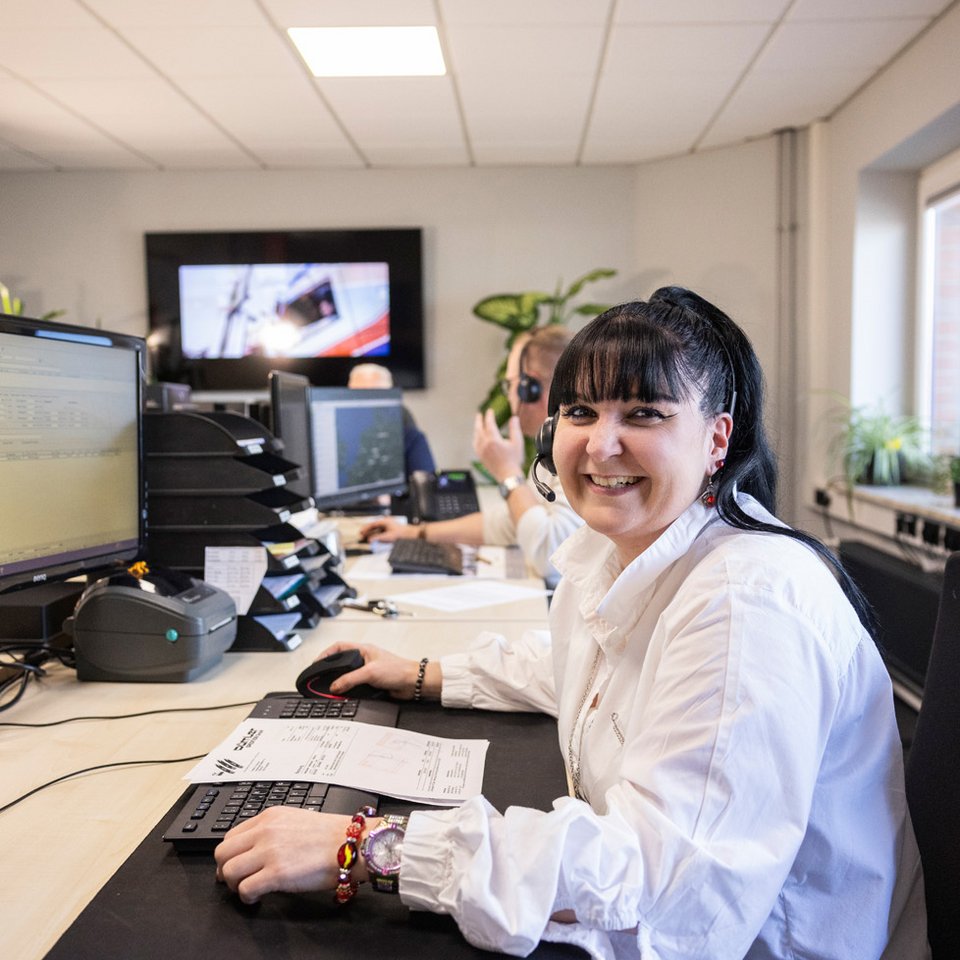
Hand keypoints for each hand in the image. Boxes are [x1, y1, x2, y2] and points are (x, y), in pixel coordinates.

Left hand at [215, 807, 371, 903]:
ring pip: (228, 871)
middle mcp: (265, 831)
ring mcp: (269, 852)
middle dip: (225, 870)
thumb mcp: (295, 819)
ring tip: (247, 889)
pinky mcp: (276, 873)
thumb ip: (272, 830)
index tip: (235, 865)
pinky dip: (247, 897)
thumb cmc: (331, 835)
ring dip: (234, 885)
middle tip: (236, 880)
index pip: (231, 836)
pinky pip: (245, 889)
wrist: (351, 844)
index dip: (230, 855)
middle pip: (222, 853)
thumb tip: (256, 849)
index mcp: (269, 817)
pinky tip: (257, 897)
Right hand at [314, 642, 432, 699]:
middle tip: (320, 677)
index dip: (326, 653)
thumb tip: (334, 686)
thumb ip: (350, 679)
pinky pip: (355, 685)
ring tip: (330, 687)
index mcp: (363, 650)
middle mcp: (365, 659)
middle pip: (341, 662)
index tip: (316, 663)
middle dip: (330, 669)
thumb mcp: (370, 673)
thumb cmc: (398, 670)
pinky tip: (344, 694)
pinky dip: (348, 690)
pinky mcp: (371, 682)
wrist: (413, 683)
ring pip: (347, 675)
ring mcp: (368, 671)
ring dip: (340, 681)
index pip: (339, 647)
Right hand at [358, 517, 415, 542]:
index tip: (361, 532)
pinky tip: (373, 538)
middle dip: (367, 531)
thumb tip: (369, 540)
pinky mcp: (389, 530)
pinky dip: (375, 535)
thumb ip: (377, 538)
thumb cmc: (399, 534)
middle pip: (373, 526)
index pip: (372, 524)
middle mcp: (385, 522)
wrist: (408, 534)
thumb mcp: (387, 537)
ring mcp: (387, 526)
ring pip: (376, 529)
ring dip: (371, 533)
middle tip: (361, 535)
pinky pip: (380, 531)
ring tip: (365, 537)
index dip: (366, 528)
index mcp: (384, 522)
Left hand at [473, 410, 523, 481]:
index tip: (490, 411)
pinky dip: (475, 438)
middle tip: (479, 414)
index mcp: (493, 439)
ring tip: (478, 425)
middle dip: (479, 420)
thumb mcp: (517, 442)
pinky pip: (475, 444)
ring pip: (476, 436)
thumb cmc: (514, 460)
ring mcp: (481, 451)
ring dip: (476, 429)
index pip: (489, 423)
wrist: (508, 476)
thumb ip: (515, 429)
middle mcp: (485, 444)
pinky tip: (477, 438)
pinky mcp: (480, 457)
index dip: (489, 416)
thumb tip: (514, 418)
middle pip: (479, 428)